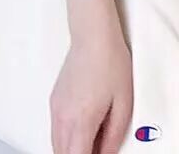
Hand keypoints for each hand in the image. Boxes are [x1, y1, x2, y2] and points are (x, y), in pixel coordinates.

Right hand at [50, 24, 133, 153]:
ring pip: (56, 145)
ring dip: (72, 149)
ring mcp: (56, 109)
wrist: (94, 36)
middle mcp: (63, 118)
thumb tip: (108, 153)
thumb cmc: (110, 61)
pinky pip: (55, 131)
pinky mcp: (54, 101)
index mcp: (81, 120)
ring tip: (93, 140)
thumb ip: (114, 135)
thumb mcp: (124, 102)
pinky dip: (66, 138)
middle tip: (98, 148)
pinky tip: (83, 129)